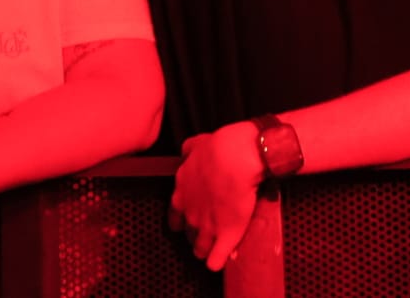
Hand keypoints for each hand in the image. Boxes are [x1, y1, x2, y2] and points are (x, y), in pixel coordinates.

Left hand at [169, 122, 261, 270]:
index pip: (175, 214)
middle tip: (201, 235)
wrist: (235, 158)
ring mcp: (206, 227)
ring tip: (207, 252)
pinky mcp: (224, 236)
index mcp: (182, 192)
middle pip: (187, 232)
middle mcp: (190, 213)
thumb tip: (186, 152)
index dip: (180, 219)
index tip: (185, 220)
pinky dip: (215, 262)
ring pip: (199, 247)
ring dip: (202, 250)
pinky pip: (215, 258)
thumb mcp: (196, 144)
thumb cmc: (217, 147)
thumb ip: (189, 151)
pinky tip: (216, 265)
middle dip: (192, 235)